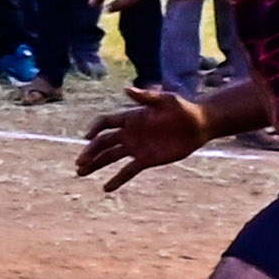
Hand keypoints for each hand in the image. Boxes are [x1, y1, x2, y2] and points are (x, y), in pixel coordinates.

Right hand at [76, 83, 209, 191]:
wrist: (199, 125)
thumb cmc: (182, 109)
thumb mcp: (166, 100)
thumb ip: (146, 97)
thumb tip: (126, 89)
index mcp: (130, 118)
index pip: (105, 123)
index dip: (94, 129)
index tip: (87, 137)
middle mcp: (129, 134)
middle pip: (103, 143)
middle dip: (90, 153)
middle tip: (79, 163)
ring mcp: (136, 148)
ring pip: (110, 157)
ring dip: (96, 164)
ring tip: (81, 173)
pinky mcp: (146, 160)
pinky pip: (128, 171)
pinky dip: (117, 179)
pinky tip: (106, 188)